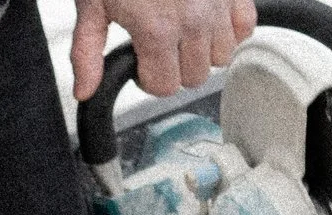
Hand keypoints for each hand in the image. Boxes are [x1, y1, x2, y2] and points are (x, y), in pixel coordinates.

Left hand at [72, 0, 256, 100]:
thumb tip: (85, 89)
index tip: (142, 63)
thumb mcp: (93, 5)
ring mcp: (218, 5)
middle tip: (159, 47)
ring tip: (182, 32)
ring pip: (221, 57)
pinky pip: (245, 28)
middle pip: (194, 76)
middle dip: (174, 68)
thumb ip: (87, 51)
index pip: (164, 86)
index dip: (148, 78)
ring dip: (202, 51)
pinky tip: (207, 20)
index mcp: (157, 30)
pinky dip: (229, 30)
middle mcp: (193, 20)